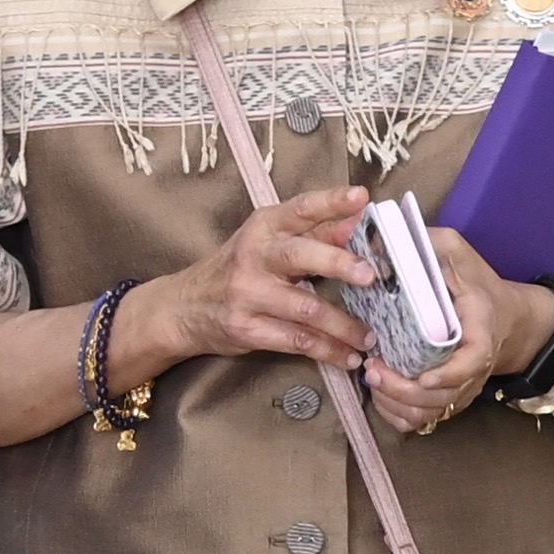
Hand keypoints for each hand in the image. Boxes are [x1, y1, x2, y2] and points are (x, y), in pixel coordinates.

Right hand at [130, 186, 377, 373]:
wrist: (182, 307)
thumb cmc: (239, 268)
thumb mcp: (269, 241)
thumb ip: (314, 232)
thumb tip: (360, 218)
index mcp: (264, 227)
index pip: (301, 209)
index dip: (331, 201)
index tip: (362, 197)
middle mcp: (254, 256)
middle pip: (300, 256)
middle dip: (338, 263)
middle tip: (371, 276)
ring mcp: (248, 294)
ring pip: (304, 308)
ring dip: (343, 325)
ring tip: (370, 335)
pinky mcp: (247, 329)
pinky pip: (295, 341)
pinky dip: (326, 350)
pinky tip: (348, 355)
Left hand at [365, 228, 553, 434]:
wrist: (510, 321)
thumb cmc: (479, 286)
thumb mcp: (459, 254)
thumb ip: (429, 243)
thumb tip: (384, 237)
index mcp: (482, 332)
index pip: (473, 362)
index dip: (449, 375)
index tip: (424, 378)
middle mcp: (475, 369)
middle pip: (441, 397)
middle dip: (402, 390)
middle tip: (373, 369)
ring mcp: (463, 389)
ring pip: (428, 413)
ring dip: (395, 403)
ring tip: (373, 378)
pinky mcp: (451, 400)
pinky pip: (423, 422)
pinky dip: (399, 416)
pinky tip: (382, 397)